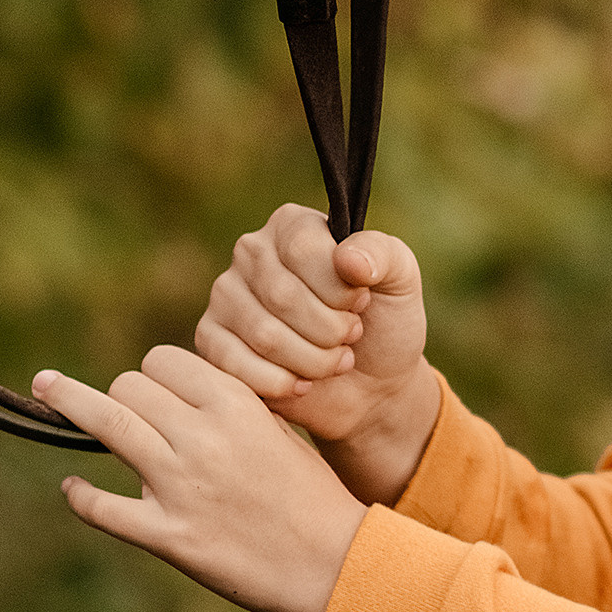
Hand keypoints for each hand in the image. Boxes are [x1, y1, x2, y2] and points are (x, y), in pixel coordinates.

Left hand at [36, 345, 365, 611]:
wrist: (336, 566)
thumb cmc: (314, 498)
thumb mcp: (281, 433)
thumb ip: (232, 408)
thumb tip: (179, 392)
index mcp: (236, 405)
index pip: (164, 361)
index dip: (154, 374)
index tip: (154, 389)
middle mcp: (202, 437)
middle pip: (129, 386)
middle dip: (121, 395)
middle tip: (123, 411)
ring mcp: (180, 487)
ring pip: (106, 424)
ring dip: (69, 403)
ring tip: (44, 389)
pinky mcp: (168, 536)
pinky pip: (101, 507)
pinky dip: (80, 496)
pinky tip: (74, 489)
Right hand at [194, 205, 439, 504]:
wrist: (371, 386)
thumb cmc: (383, 324)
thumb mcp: (401, 282)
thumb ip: (384, 255)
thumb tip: (348, 259)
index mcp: (292, 226)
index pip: (304, 249)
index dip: (341, 289)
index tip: (362, 303)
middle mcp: (252, 253)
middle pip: (283, 296)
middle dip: (331, 330)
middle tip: (351, 337)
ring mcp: (226, 296)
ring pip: (264, 335)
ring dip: (313, 361)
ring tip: (334, 361)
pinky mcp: (211, 340)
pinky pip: (235, 365)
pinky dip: (281, 383)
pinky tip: (304, 383)